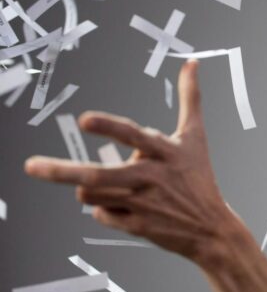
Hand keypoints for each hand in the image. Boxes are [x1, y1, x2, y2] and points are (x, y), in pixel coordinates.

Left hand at [25, 59, 244, 262]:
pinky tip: (127, 207)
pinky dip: (106, 209)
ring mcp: (144, 203)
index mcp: (166, 151)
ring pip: (91, 194)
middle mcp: (153, 176)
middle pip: (99, 176)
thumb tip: (192, 62)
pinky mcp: (138, 226)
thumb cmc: (199, 176)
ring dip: (90, 189)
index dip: (109, 127)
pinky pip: (101, 214)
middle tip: (30, 166)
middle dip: (62, 171)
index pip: (133, 135)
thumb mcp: (196, 137)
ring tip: (113, 186)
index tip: (83, 120)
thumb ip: (190, 98)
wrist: (211, 228)